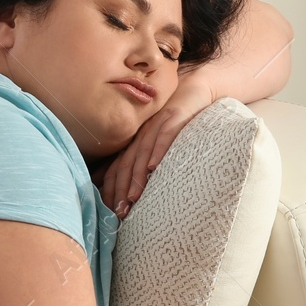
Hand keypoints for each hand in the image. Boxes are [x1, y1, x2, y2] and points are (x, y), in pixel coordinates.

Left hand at [99, 75, 217, 216]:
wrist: (194, 91)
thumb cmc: (177, 122)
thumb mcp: (157, 142)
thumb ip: (143, 160)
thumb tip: (129, 187)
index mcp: (135, 143)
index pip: (116, 168)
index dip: (111, 190)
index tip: (110, 213)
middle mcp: (141, 135)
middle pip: (125, 164)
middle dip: (121, 190)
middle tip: (120, 212)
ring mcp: (156, 126)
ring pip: (141, 154)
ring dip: (136, 177)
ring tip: (133, 198)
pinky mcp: (174, 118)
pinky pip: (164, 136)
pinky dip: (157, 151)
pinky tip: (154, 167)